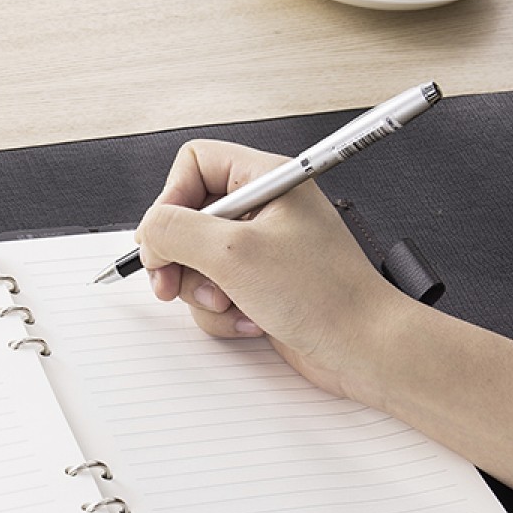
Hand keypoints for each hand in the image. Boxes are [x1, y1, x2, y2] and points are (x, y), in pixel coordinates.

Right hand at [135, 139, 401, 399]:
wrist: (364, 349)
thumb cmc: (326, 296)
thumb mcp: (234, 254)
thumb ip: (176, 231)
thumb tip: (148, 231)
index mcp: (266, 179)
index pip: (193, 164)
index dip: (170, 200)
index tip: (164, 238)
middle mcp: (263, 209)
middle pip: (185, 218)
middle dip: (178, 258)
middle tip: (172, 283)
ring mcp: (260, 250)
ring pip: (194, 262)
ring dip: (201, 292)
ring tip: (229, 303)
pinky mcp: (258, 286)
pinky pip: (213, 293)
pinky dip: (222, 313)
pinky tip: (249, 320)